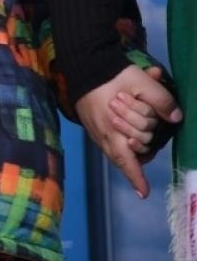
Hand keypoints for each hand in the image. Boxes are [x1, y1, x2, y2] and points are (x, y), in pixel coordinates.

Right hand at [76, 65, 181, 197]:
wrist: (85, 67)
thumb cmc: (114, 76)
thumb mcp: (142, 82)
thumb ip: (162, 100)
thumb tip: (176, 118)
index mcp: (114, 127)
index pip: (126, 159)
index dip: (136, 177)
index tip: (144, 193)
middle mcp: (103, 135)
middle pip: (124, 158)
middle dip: (140, 155)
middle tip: (151, 148)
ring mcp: (96, 132)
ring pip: (115, 154)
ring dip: (130, 156)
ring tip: (140, 156)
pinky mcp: (92, 127)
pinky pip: (109, 145)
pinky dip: (121, 148)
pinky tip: (127, 143)